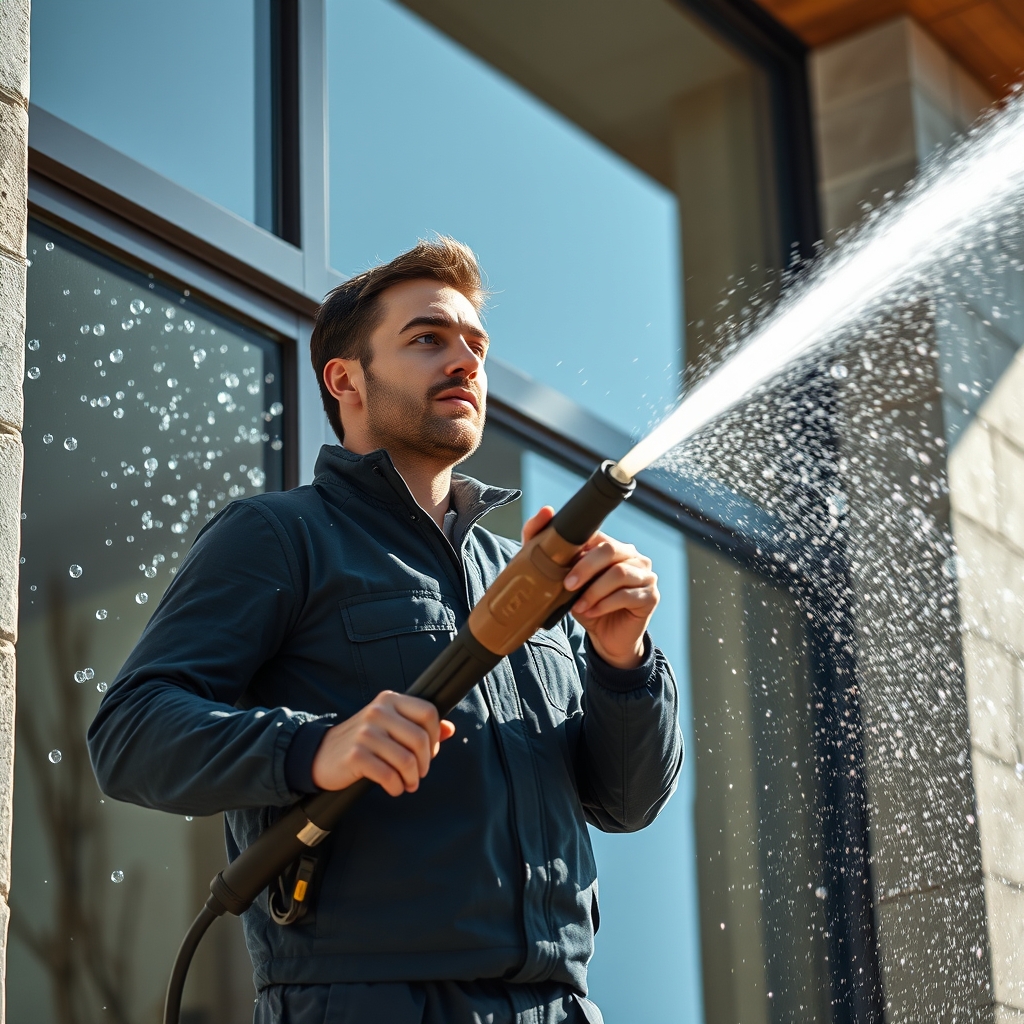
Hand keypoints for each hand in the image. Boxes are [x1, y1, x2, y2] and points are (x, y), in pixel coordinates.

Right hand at [311, 690, 455, 794]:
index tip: (429, 752)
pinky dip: (396, 787)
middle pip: (420, 739)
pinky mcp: (356, 755)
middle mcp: (378, 711)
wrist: (321, 754)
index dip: (435, 737)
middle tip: (419, 774)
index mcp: (389, 700)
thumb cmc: (363, 741)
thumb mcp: (390, 726)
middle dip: (425, 763)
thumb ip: (419, 726)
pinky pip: (388, 775)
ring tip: (407, 783)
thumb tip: (450, 730)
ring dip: (412, 779)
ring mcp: (366, 733)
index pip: (428, 712)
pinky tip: (393, 788)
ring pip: (406, 760)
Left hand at [522, 507, 658, 669]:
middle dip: (584, 567)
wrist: (606, 639)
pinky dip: (604, 604)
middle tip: (567, 585)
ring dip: (594, 591)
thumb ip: (551, 550)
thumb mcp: (565, 582)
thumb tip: (545, 511)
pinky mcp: (651, 596)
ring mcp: (646, 575)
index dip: (576, 544)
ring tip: (578, 606)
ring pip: (619, 573)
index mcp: (613, 547)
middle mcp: (633, 557)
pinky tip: (591, 613)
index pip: (596, 535)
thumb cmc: (586, 605)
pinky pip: (627, 595)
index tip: (557, 560)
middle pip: (610, 550)